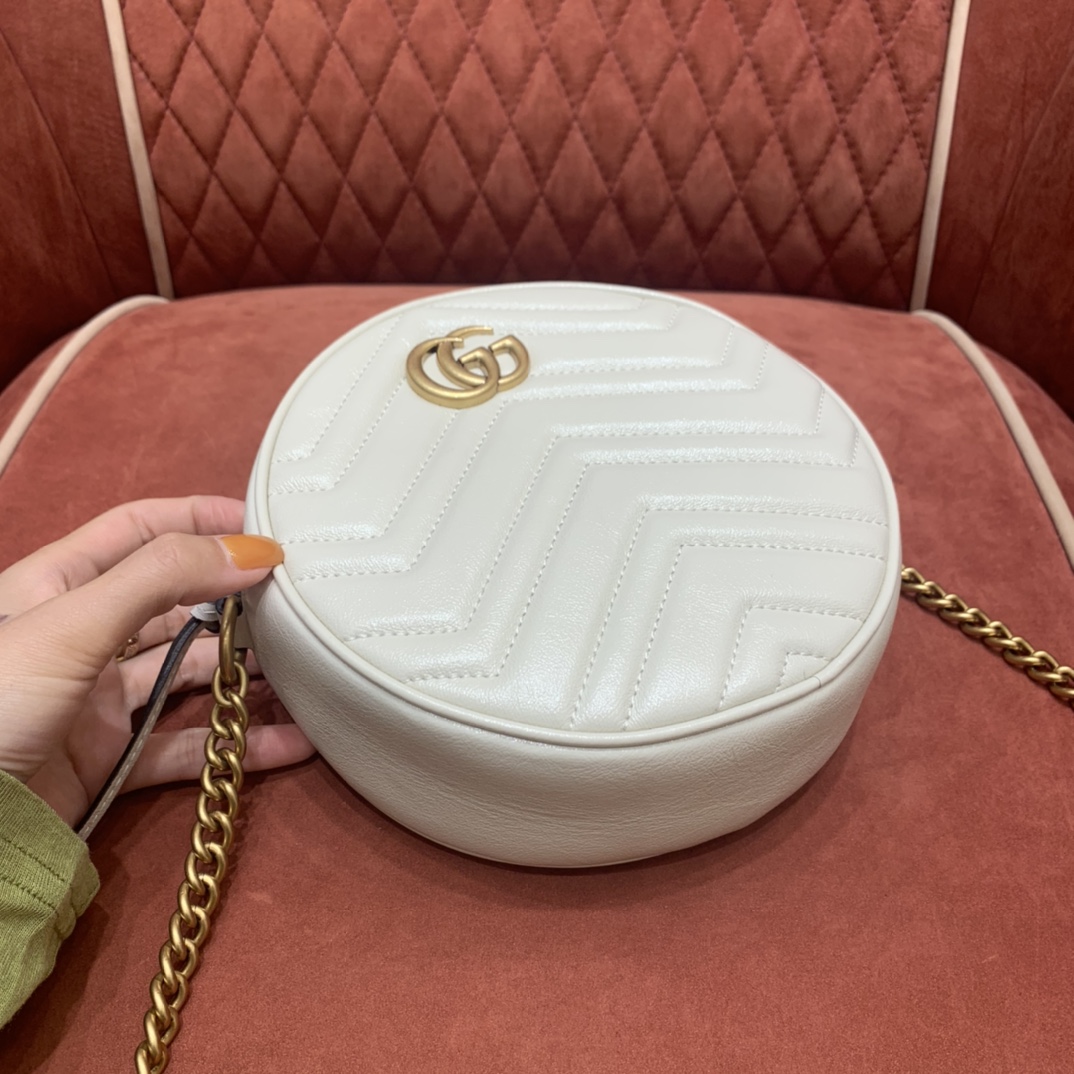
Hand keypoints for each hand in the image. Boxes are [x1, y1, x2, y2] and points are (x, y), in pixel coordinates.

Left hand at [0, 496, 313, 824]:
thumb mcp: (69, 625)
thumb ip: (159, 578)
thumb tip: (253, 548)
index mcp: (57, 585)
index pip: (138, 530)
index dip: (199, 519)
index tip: (265, 524)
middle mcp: (83, 635)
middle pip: (176, 604)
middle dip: (236, 602)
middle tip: (299, 603)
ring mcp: (98, 698)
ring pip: (190, 675)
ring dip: (246, 675)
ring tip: (308, 671)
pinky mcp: (112, 758)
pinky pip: (188, 744)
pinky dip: (238, 745)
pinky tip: (293, 741)